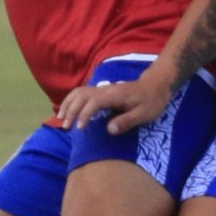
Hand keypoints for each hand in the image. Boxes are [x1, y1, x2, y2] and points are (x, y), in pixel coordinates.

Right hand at [58, 72, 173, 134]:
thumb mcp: (144, 114)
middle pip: (81, 96)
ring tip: (61, 118)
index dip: (84, 115)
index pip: (93, 103)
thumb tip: (108, 130)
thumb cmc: (151, 101)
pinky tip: (67, 110)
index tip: (80, 128)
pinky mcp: (102, 91)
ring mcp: (103, 89)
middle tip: (66, 127)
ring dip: (68, 104)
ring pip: (79, 92)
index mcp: (114, 95)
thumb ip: (126, 121)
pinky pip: (82, 92)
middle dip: (71, 110)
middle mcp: (105, 90)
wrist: (155, 86)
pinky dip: (71, 100)